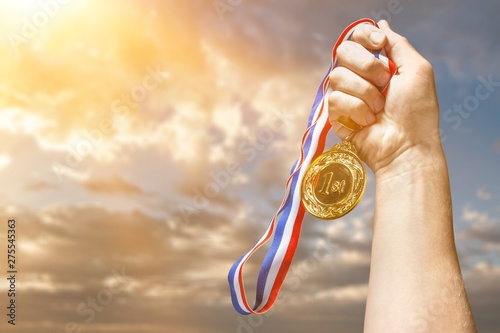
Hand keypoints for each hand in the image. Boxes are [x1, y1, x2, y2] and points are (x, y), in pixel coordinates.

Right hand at [328, 21, 441, 174]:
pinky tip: (368, 121)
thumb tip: (380, 25)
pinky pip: (334, 99)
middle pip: (343, 51)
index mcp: (378, 63)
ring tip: (379, 109)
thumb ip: (398, 44)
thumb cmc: (417, 112)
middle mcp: (359, 76)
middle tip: (385, 83)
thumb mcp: (417, 70)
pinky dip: (356, 110)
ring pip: (337, 76)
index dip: (364, 37)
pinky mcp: (335, 114)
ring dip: (364, 93)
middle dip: (366, 66)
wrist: (406, 145)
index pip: (357, 37)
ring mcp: (346, 95)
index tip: (379, 44)